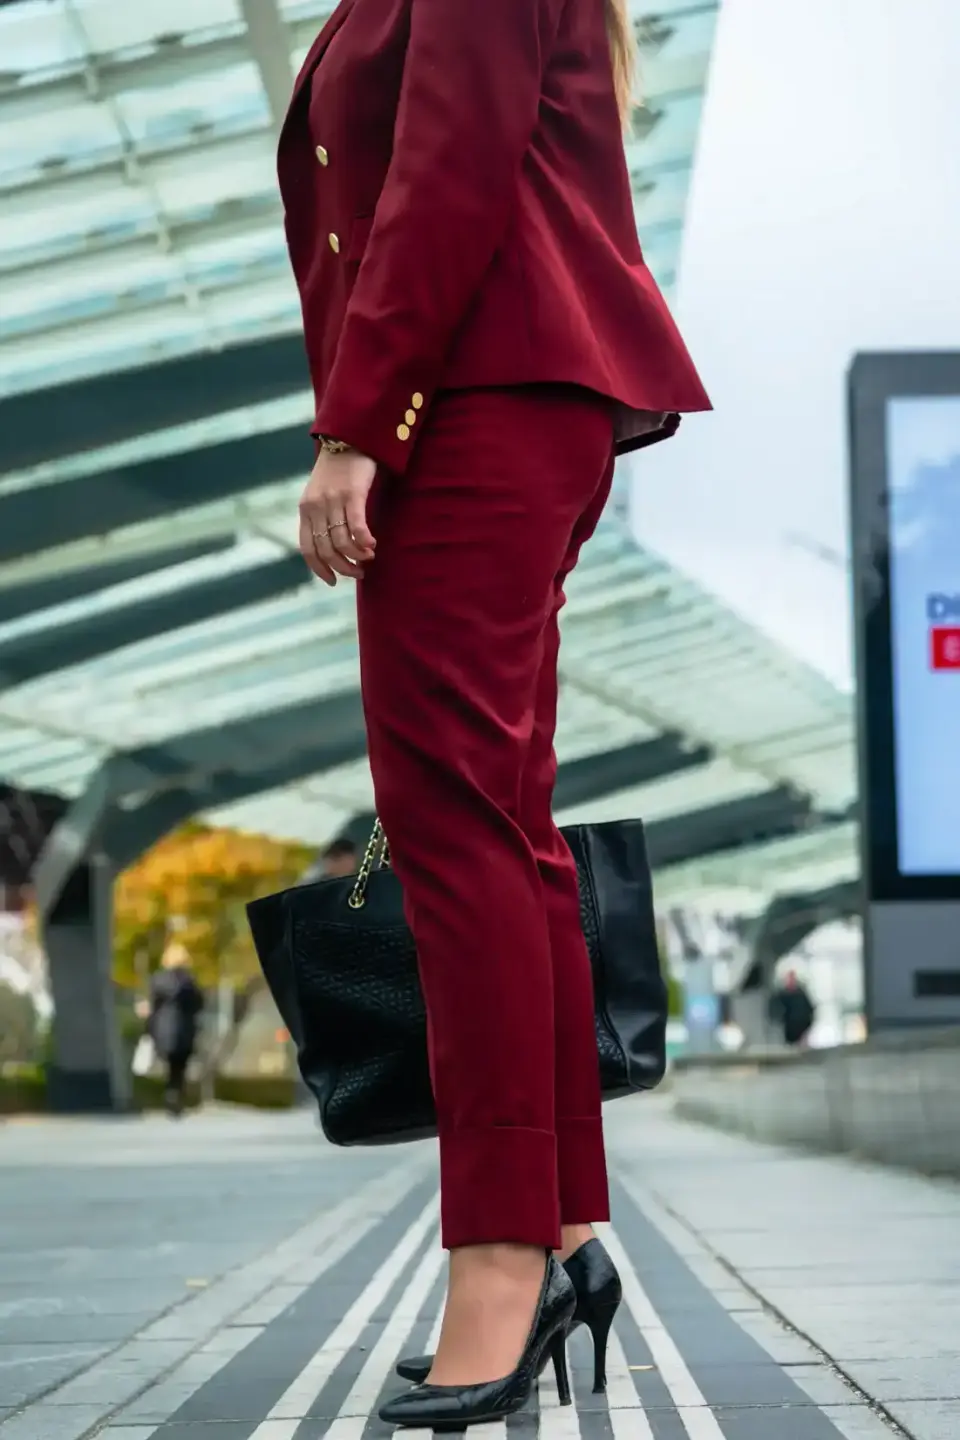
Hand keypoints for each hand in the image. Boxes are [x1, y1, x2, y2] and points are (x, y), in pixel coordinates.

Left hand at [298, 447, 377, 584]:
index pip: (308, 549)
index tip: (332, 581)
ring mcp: (334, 500)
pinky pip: (357, 526)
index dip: (319, 569)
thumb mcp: (320, 493)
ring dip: (357, 557)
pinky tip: (372, 545)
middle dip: (343, 567)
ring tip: (369, 558)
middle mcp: (316, 507)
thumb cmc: (338, 470)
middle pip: (326, 550)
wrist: (348, 437)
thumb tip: (331, 547)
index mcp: (305, 509)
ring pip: (342, 541)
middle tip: (359, 573)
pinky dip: (364, 541)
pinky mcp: (352, 493)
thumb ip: (321, 517)